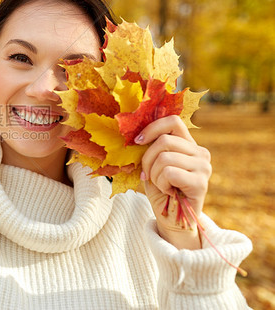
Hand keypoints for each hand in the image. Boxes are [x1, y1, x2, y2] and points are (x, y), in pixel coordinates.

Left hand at [135, 115, 211, 249]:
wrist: (172, 218)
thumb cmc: (161, 189)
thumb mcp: (153, 164)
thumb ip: (151, 147)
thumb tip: (136, 134)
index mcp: (189, 144)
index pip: (173, 121)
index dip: (152, 128)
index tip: (138, 141)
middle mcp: (200, 152)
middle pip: (164, 141)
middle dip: (147, 159)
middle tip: (148, 174)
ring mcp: (203, 167)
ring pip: (164, 157)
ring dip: (154, 174)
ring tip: (160, 184)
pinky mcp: (201, 182)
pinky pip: (169, 173)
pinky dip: (161, 183)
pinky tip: (168, 191)